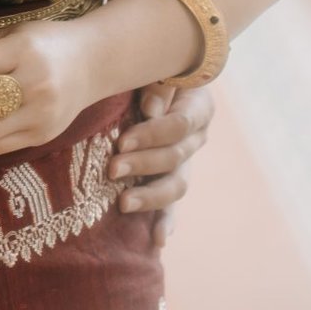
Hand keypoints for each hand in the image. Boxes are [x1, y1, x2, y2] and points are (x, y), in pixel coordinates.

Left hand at [110, 81, 214, 249]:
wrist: (159, 77)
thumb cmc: (150, 69)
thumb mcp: (155, 68)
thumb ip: (157, 84)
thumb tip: (150, 108)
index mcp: (198, 108)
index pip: (180, 126)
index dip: (153, 135)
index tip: (122, 142)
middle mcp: (196, 138)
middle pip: (175, 157)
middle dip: (143, 164)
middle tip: (112, 169)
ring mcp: (185, 161)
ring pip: (176, 185)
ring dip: (150, 196)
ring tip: (123, 203)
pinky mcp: (171, 178)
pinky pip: (172, 204)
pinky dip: (165, 222)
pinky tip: (158, 240)